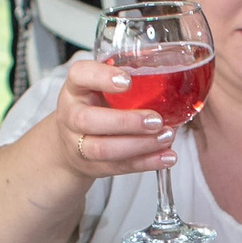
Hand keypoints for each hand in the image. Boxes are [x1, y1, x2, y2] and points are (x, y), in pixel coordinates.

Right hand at [46, 55, 180, 182]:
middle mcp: (71, 115)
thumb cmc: (95, 107)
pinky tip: (166, 157)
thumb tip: (170, 81)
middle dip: (126, 122)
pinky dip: (146, 163)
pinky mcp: (93, 166)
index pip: (80, 75)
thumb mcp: (102, 88)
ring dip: (139, 145)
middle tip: (156, 120)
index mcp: (75, 88)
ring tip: (166, 137)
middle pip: (88, 120)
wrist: (71, 143)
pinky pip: (118, 167)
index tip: (128, 81)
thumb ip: (127, 82)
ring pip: (103, 149)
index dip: (102, 77)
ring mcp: (78, 144)